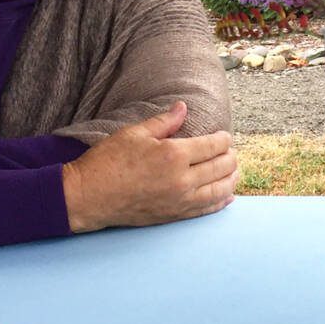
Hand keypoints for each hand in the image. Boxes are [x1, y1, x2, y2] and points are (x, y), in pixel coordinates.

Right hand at [61, 101, 237, 233]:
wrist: (90, 196)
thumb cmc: (108, 161)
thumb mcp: (135, 133)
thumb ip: (164, 122)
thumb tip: (183, 107)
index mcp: (174, 155)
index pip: (213, 146)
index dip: (223, 139)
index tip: (224, 136)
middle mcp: (182, 180)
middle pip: (221, 167)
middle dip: (230, 157)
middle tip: (230, 151)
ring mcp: (179, 201)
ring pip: (219, 190)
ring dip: (231, 179)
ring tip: (234, 171)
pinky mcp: (174, 216)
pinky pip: (206, 210)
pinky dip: (220, 202)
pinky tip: (227, 196)